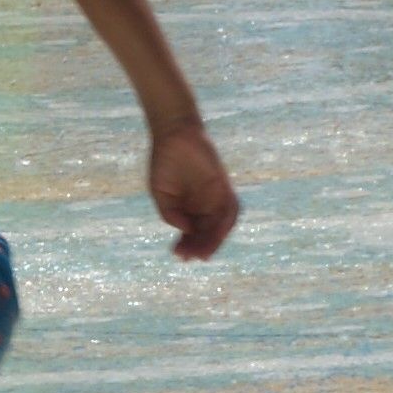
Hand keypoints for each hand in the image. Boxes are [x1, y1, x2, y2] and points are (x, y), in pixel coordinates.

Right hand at [148, 120, 237, 260]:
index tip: (178, 254)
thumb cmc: (164, 162)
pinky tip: (216, 234)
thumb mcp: (161, 193)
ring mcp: (215, 196)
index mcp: (189, 208)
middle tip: (189, 257)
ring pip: (220, 225)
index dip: (187, 245)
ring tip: (203, 252)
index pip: (193, 233)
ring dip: (214, 240)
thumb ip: (170, 214)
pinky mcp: (224, 186)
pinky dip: (226, 223)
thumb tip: (186, 230)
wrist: (174, 135)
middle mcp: (204, 205)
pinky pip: (231, 208)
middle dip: (199, 246)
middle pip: (207, 232)